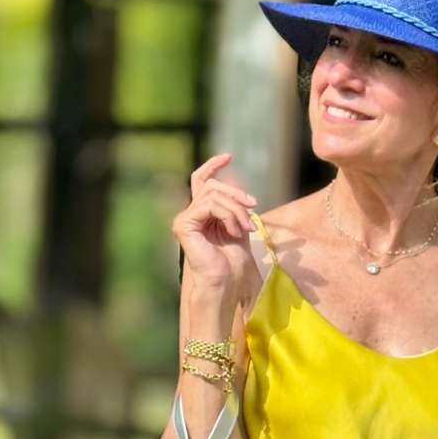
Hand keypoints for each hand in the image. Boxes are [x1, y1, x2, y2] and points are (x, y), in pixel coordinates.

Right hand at [172, 152, 258, 288]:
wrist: (226, 282)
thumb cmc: (233, 261)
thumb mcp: (239, 224)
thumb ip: (235, 204)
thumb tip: (234, 180)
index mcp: (201, 213)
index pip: (201, 180)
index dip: (213, 164)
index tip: (229, 156)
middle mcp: (190, 214)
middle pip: (213, 185)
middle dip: (237, 195)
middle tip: (253, 208)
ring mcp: (184, 219)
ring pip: (213, 195)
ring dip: (236, 209)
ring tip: (245, 227)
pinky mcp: (184, 225)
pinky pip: (209, 205)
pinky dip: (228, 215)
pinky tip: (235, 230)